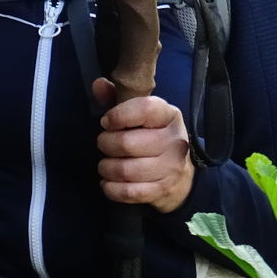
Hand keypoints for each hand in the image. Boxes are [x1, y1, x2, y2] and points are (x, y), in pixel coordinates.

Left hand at [92, 78, 195, 212]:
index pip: (144, 109)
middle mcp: (175, 140)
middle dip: (106, 143)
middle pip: (127, 143)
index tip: (106, 121)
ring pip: (125, 170)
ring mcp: (171, 168)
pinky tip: (108, 181)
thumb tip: (98, 85)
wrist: (178, 170)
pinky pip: (129, 192)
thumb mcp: (138, 112)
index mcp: (169, 115)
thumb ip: (116, 97)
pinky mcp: (163, 190)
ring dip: (106, 167)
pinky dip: (111, 188)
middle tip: (104, 143)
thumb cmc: (152, 134)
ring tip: (105, 163)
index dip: (119, 115)